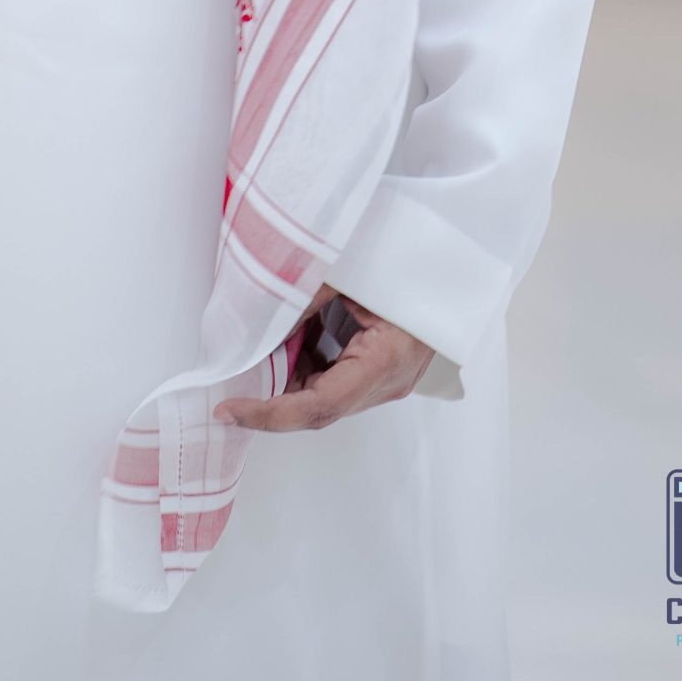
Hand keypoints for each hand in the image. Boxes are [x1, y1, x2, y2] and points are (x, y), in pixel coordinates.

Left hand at [214, 284, 433, 432]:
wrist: (450, 273)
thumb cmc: (405, 267)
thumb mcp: (351, 277)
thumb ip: (306, 298)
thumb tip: (260, 323)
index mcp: (384, 361)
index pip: (318, 406)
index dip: (270, 413)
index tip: (231, 410)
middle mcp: (386, 384)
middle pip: (318, 407)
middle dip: (270, 398)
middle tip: (230, 384)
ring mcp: (386, 383)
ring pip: (323, 396)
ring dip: (286, 379)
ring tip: (257, 353)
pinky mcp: (380, 373)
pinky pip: (334, 381)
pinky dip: (305, 365)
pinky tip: (286, 342)